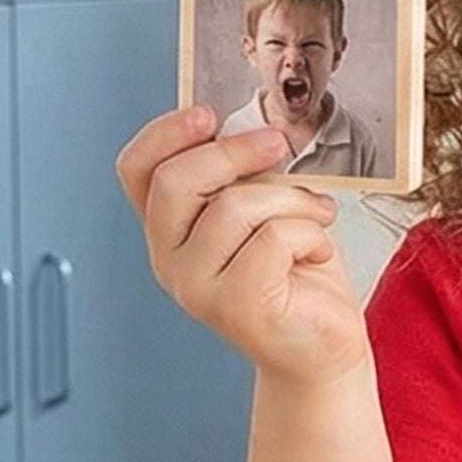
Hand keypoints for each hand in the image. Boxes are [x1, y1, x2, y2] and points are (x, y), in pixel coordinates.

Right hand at [116, 104, 362, 385]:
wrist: (324, 347)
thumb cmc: (296, 275)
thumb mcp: (263, 209)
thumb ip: (242, 178)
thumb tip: (254, 132)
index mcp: (171, 230)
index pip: (137, 171)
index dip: (164, 134)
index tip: (207, 114)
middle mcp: (171, 261)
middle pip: (176, 181)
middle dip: (234, 151)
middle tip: (278, 144)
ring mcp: (198, 288)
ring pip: (234, 207)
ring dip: (292, 201)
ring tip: (315, 219)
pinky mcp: (238, 307)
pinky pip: (274, 239)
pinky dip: (310, 235)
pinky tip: (316, 253)